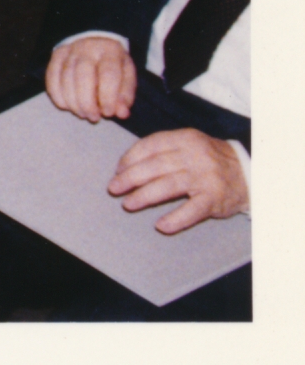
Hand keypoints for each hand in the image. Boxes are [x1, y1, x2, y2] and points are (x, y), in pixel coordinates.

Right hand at [46, 35, 136, 122]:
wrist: (95, 42)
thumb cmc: (113, 65)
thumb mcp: (127, 77)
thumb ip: (125, 96)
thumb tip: (121, 114)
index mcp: (111, 51)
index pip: (108, 74)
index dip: (107, 97)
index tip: (108, 113)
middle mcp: (88, 47)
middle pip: (83, 75)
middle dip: (87, 102)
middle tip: (93, 117)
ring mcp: (69, 50)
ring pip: (65, 77)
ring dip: (73, 102)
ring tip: (82, 114)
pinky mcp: (55, 55)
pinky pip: (51, 76)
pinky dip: (57, 95)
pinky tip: (66, 106)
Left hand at [108, 128, 247, 233]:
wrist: (249, 174)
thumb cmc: (209, 160)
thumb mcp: (189, 145)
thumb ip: (162, 151)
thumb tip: (126, 165)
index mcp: (185, 139)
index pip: (150, 146)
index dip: (130, 159)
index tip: (118, 170)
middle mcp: (194, 156)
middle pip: (154, 166)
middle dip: (130, 178)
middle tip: (114, 188)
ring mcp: (205, 177)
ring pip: (168, 186)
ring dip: (144, 196)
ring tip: (128, 204)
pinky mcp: (214, 199)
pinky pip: (191, 211)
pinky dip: (175, 219)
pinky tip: (161, 225)